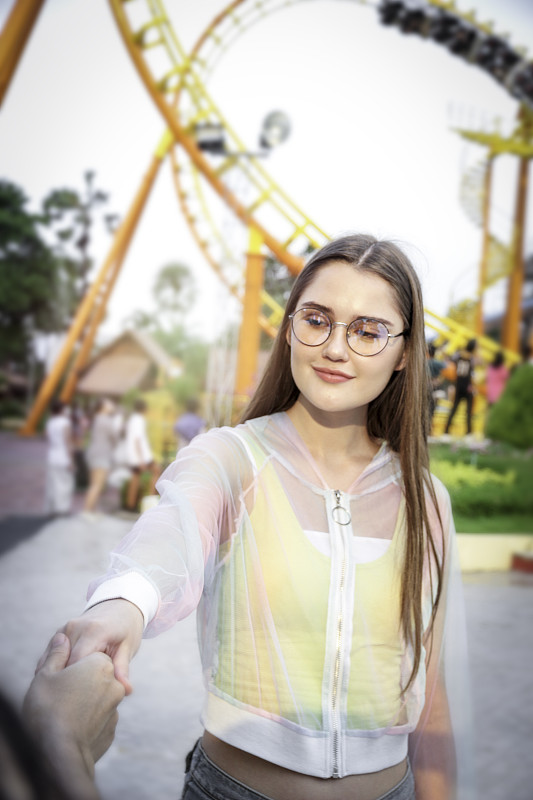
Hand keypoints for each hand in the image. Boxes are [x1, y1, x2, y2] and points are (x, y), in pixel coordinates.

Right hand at [24, 632, 125, 796]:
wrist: (59, 755)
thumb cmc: (48, 709)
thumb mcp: (46, 675)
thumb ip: (57, 654)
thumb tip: (62, 639)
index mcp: (99, 663)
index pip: (83, 655)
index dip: (64, 665)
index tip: (53, 678)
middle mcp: (113, 682)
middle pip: (92, 674)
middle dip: (76, 680)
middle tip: (56, 693)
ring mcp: (115, 707)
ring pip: (96, 696)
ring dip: (82, 699)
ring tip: (62, 711)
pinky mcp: (111, 727)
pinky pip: (97, 715)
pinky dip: (86, 717)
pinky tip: (70, 724)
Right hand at [37, 599, 143, 694]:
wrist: (119, 606)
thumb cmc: (126, 629)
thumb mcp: (128, 647)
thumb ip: (122, 669)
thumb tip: (126, 690)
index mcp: (93, 631)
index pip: (78, 663)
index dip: (78, 685)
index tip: (82, 702)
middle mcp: (75, 627)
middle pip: (62, 664)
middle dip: (67, 684)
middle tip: (74, 704)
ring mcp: (64, 629)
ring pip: (53, 662)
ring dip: (59, 678)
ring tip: (68, 696)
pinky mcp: (59, 634)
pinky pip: (52, 657)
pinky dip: (56, 671)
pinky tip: (63, 684)